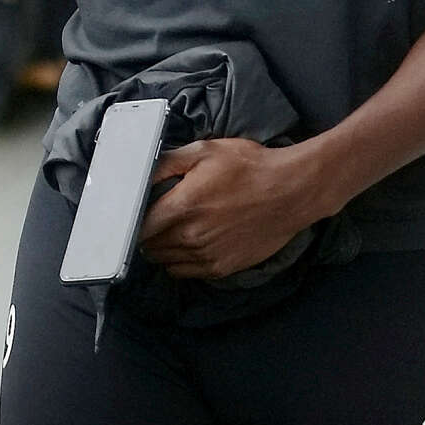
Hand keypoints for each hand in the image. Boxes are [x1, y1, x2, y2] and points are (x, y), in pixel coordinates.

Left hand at [138, 138, 333, 278]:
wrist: (293, 191)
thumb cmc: (250, 166)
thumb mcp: (204, 151)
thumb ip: (166, 163)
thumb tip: (138, 172)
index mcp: (182, 207)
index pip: (138, 226)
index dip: (131, 221)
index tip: (132, 214)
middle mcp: (191, 236)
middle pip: (149, 246)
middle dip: (144, 235)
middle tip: (152, 221)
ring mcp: (208, 255)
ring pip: (166, 261)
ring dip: (161, 250)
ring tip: (168, 233)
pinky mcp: (224, 267)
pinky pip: (187, 273)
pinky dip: (180, 262)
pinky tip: (187, 246)